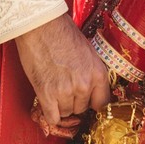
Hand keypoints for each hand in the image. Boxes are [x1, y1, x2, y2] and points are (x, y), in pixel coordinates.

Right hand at [16, 12, 109, 131]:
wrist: (41, 26)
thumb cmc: (63, 33)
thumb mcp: (88, 52)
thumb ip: (91, 72)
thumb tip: (90, 89)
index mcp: (98, 73)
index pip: (102, 104)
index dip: (92, 103)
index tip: (87, 101)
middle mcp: (84, 85)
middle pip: (82, 108)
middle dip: (74, 101)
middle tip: (65, 87)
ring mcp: (65, 91)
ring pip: (66, 112)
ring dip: (60, 105)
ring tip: (54, 88)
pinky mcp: (46, 94)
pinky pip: (52, 117)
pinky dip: (50, 113)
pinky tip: (48, 103)